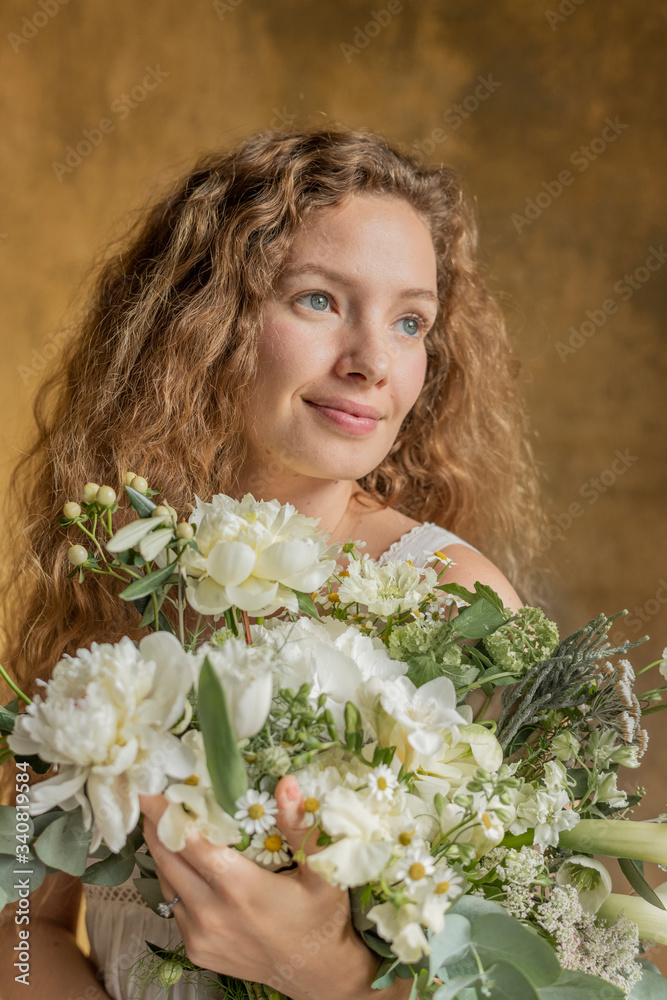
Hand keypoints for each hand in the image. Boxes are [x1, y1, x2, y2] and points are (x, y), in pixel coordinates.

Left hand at [140, 776, 384, 999]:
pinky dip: (173, 879)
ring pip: (165, 882)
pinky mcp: (196, 950)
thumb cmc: (322, 918)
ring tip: (163, 821)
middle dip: (156, 824)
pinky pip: (174, 905)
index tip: (149, 787)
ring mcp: (199, 935)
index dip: (166, 813)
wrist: (316, 974)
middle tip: (150, 794)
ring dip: (161, 850)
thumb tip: (286, 782)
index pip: (188, 841)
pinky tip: (182, 861)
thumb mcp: (323, 871)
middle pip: (167, 858)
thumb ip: (299, 826)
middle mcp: (211, 912)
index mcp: (240, 887)